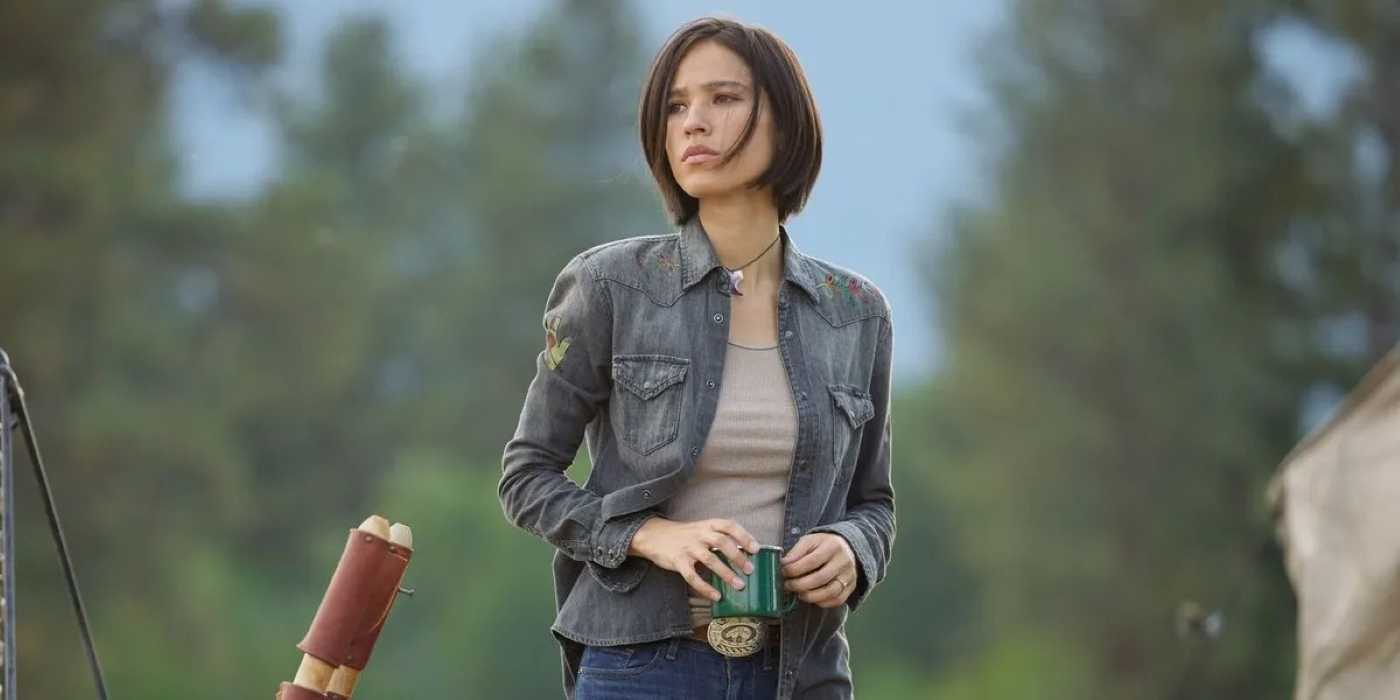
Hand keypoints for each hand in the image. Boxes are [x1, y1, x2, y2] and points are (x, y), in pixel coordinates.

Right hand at [628, 517, 760, 601]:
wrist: (653, 535)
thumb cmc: (683, 535)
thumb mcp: (701, 529)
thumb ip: (718, 538)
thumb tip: (743, 554)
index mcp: (707, 525)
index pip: (729, 525)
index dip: (744, 536)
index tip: (756, 549)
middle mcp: (699, 534)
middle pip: (722, 542)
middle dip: (738, 557)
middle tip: (749, 570)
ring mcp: (688, 547)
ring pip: (710, 559)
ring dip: (726, 573)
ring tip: (738, 585)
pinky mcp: (678, 561)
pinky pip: (693, 576)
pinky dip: (705, 588)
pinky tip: (716, 596)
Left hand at [781, 533, 857, 608]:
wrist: (846, 548)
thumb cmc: (823, 545)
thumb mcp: (810, 541)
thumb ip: (796, 552)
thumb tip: (784, 565)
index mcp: (832, 546)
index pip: (811, 561)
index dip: (795, 569)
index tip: (784, 572)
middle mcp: (843, 561)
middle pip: (820, 578)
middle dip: (800, 585)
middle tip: (788, 585)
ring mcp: (849, 575)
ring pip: (830, 592)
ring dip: (810, 596)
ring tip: (798, 594)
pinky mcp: (851, 587)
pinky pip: (838, 600)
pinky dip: (822, 602)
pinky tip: (812, 598)